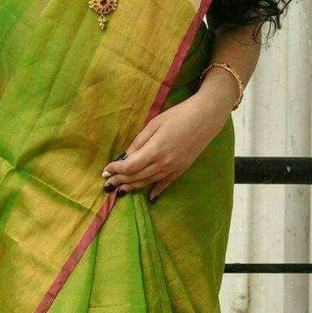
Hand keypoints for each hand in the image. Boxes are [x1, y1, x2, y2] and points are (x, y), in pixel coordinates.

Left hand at [101, 88, 232, 200]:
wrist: (205, 117)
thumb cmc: (178, 115)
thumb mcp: (154, 124)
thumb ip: (138, 142)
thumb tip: (125, 157)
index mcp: (154, 150)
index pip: (129, 167)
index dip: (115, 170)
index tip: (105, 171)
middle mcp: (163, 163)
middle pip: (137, 177)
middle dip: (120, 181)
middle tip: (108, 184)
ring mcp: (174, 168)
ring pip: (149, 182)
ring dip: (133, 186)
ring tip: (120, 190)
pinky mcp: (182, 168)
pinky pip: (165, 183)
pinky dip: (155, 190)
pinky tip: (149, 197)